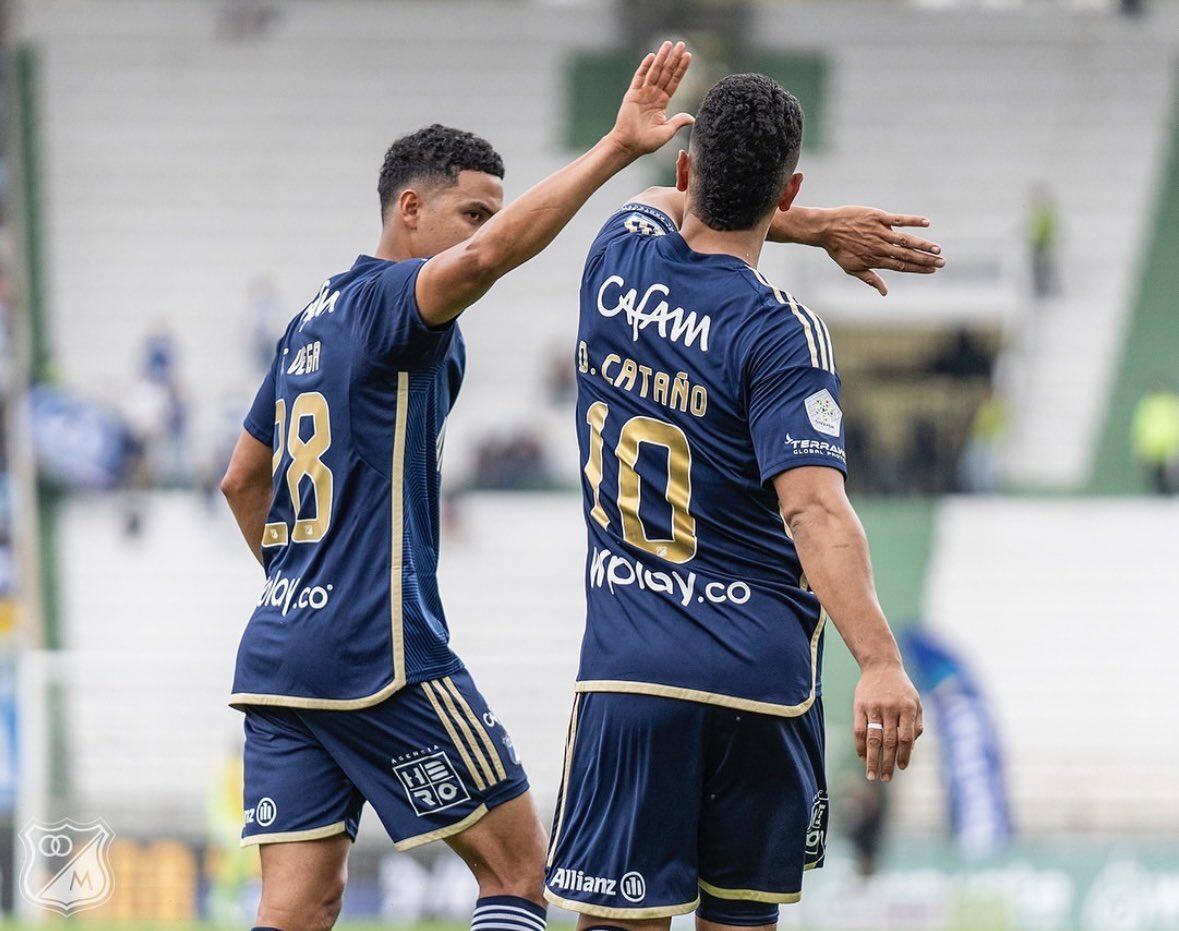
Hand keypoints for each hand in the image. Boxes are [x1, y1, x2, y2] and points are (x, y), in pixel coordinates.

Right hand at [608, 41, 693, 158]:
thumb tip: (692, 118)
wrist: (629, 145)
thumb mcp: (667, 131)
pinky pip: (639, 77)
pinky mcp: (632, 94)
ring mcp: (642, 93)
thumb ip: (678, 121)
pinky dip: (645, 66)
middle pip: (666, 72)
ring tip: (669, 44)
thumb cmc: (646, 142)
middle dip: (673, 58)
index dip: (681, 69)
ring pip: (654, 71)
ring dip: (661, 57)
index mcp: (662, 103)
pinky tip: (652, 56)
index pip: (674, 81)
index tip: (688, 55)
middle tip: (681, 44)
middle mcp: (653, 95)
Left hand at [818, 207, 944, 296]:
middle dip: (925, 259)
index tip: (932, 270)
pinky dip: (912, 221)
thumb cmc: (839, 250)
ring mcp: (879, 232)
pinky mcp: (877, 217)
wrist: (826, 229)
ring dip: (922, 244)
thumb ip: (871, 279)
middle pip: (906, 255)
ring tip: (937, 249)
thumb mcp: (852, 268)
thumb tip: (885, 293)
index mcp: (876, 260)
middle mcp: (880, 247)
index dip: (917, 269)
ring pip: (905, 239)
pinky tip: (926, 223)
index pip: (901, 266)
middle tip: (942, 262)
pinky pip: (898, 219)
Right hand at [853, 659, 922, 781]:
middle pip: (889, 742)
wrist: (881, 665)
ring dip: (872, 759)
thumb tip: (911, 749)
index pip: (906, 738)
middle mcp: (891, 709)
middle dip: (888, 763)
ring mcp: (874, 707)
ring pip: (873, 739)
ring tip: (871, 774)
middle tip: (886, 779)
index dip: (904, 755)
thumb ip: (917, 724)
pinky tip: (861, 756)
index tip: (902, 767)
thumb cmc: (901, 688)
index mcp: (907, 709)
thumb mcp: (916, 702)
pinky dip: (860, 745)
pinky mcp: (860, 706)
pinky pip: (859, 730)